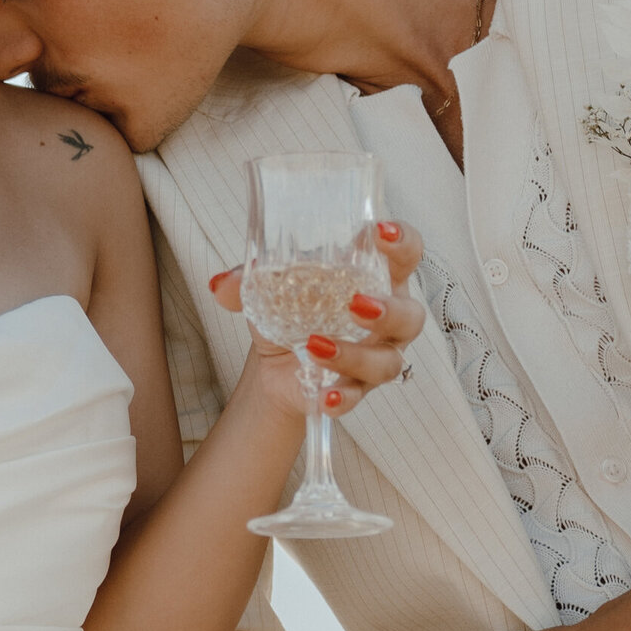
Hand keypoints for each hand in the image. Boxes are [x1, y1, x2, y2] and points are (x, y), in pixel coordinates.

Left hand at [208, 221, 426, 425]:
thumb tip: (221, 283)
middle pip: (410, 315)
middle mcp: (386, 318)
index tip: (381, 232)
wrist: (276, 362)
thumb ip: (249, 279)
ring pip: (386, 361)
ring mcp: (375, 356)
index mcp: (375, 278)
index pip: (406, 254)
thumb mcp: (271, 286)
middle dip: (389, 310)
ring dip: (355, 355)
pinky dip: (343, 398)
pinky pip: (359, 397)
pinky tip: (325, 396)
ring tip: (315, 346)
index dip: (403, 242)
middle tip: (357, 304)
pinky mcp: (356, 388)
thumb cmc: (292, 308)